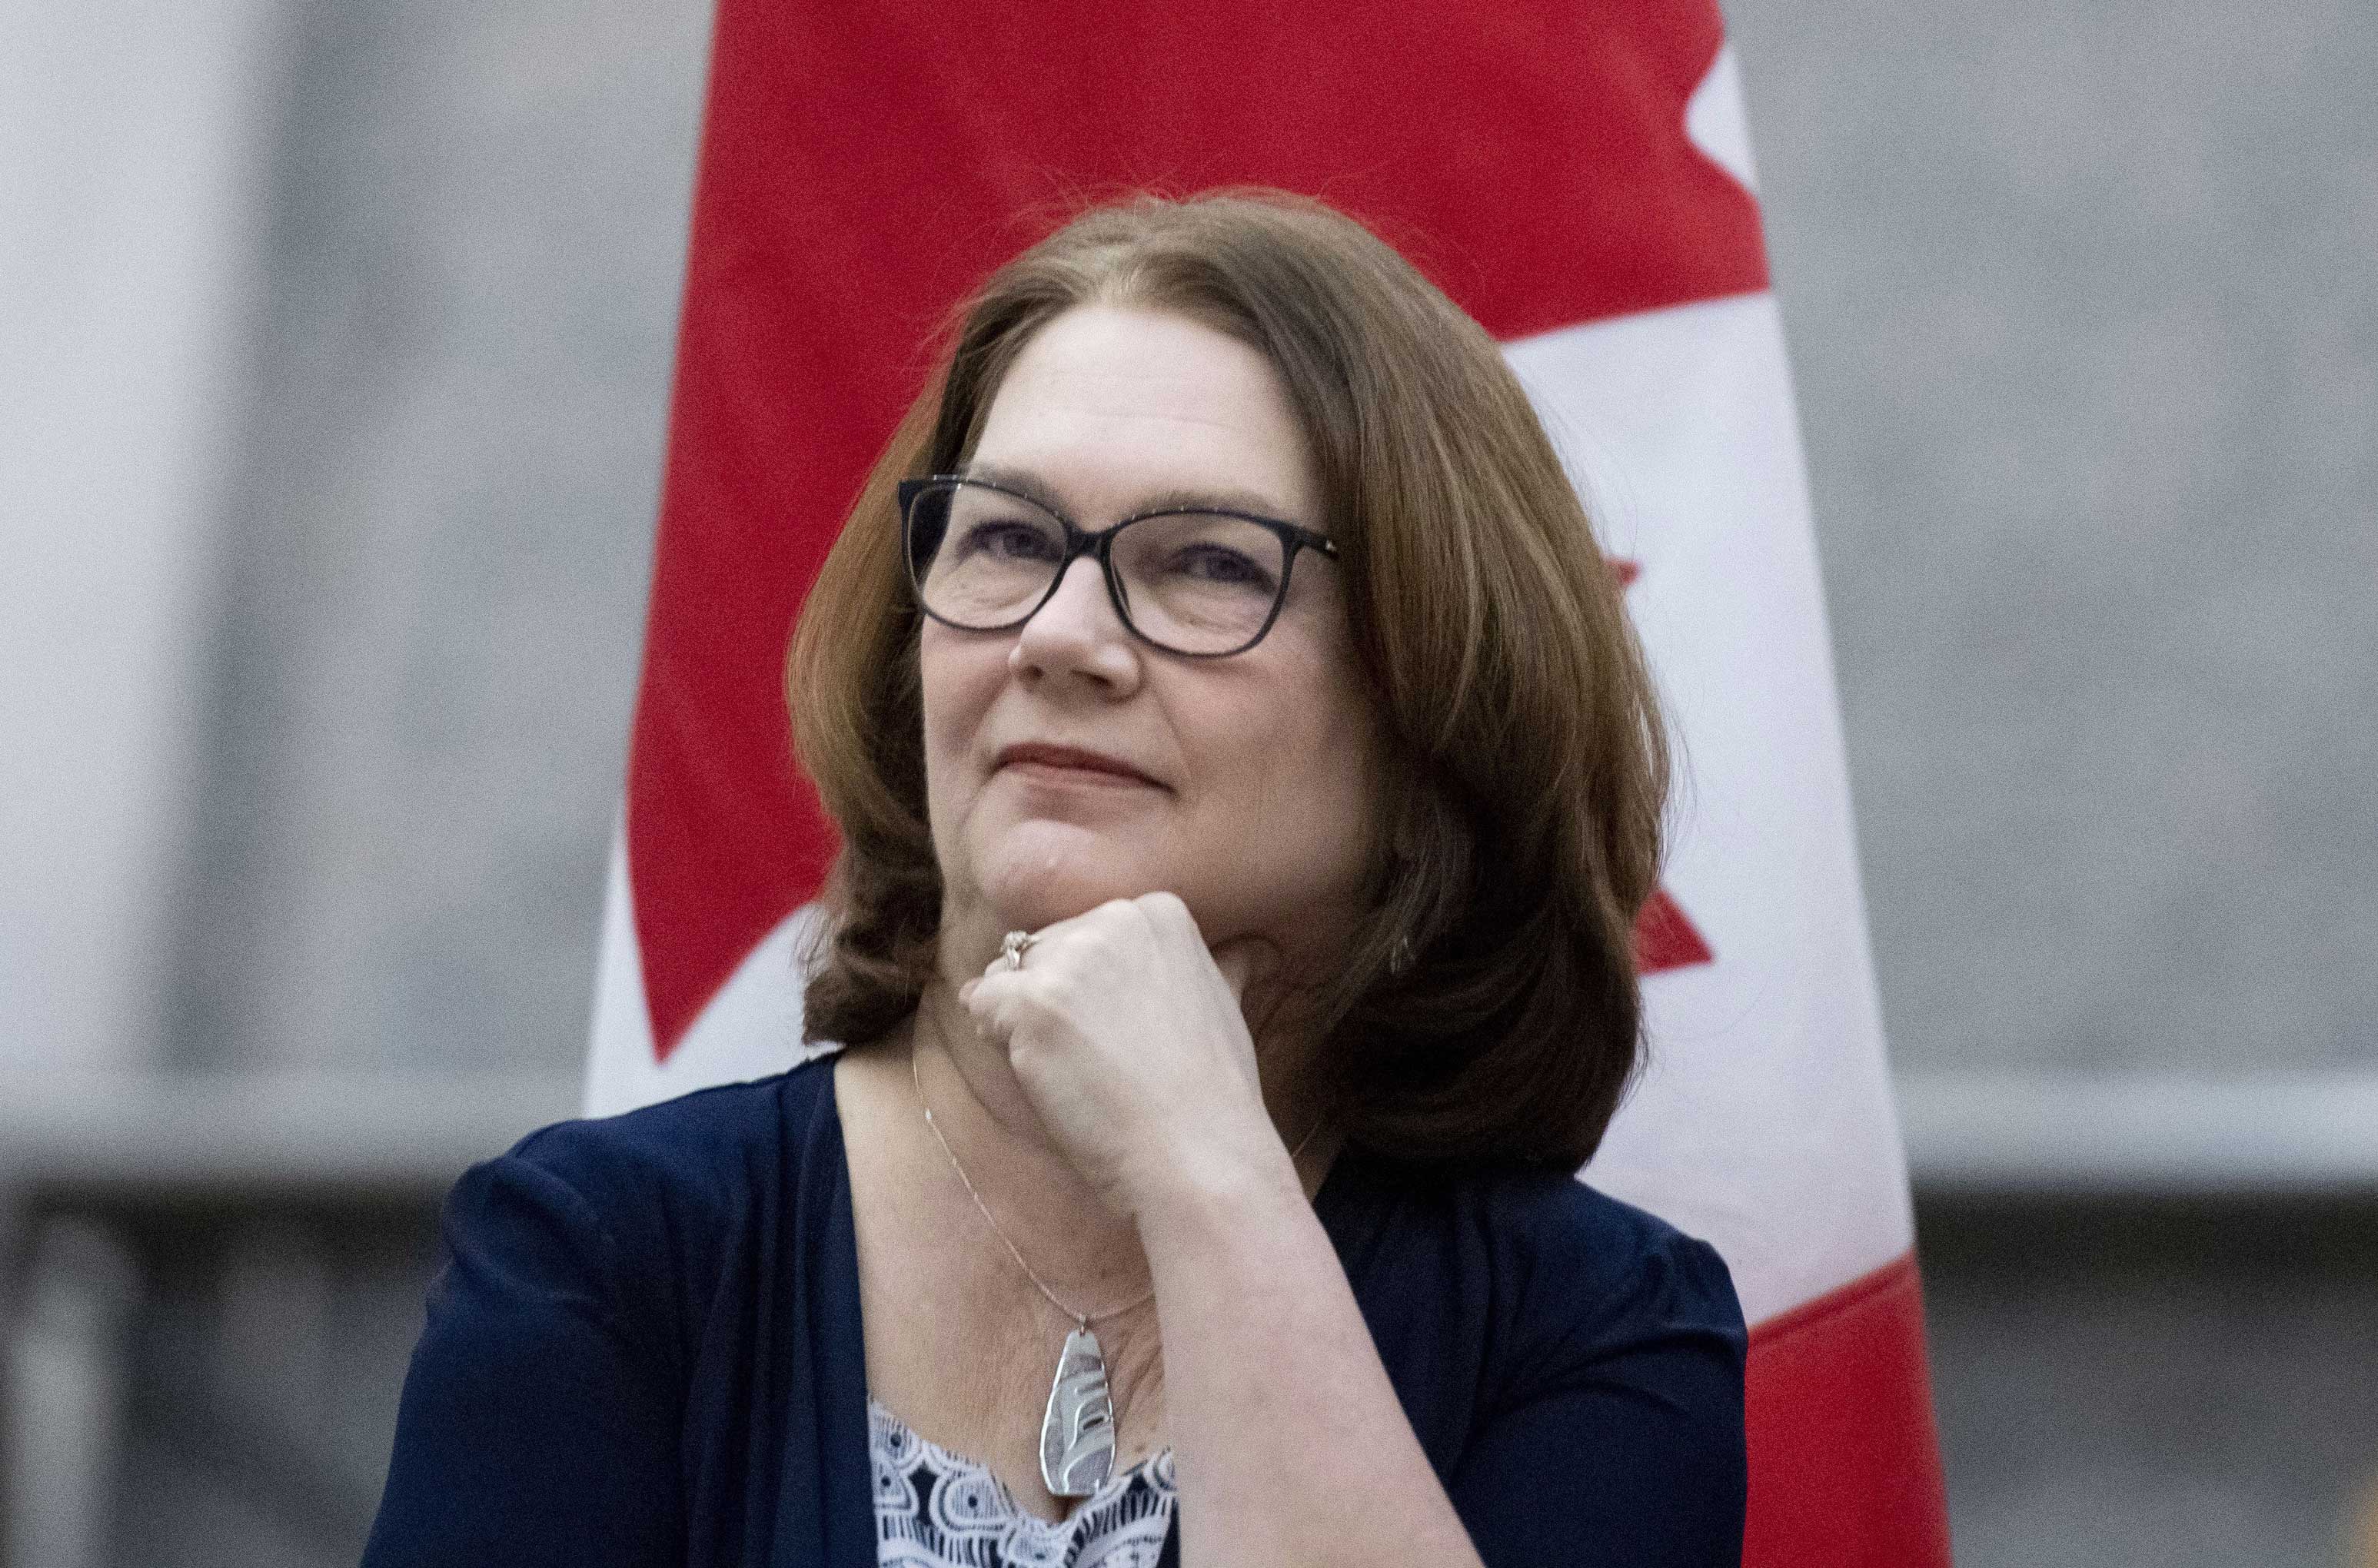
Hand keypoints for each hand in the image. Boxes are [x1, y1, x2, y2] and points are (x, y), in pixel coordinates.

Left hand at [958, 892, 1289, 1215]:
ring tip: (1076, 1069)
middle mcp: (1116, 920)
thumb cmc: (1212, 1093)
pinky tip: (1041, 1072)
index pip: (1084, 933)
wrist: (1201, 1156)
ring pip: (1007, 974)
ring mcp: (1072, 959)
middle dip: (1054, 1000)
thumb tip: (1248, 951)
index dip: (1090, 989)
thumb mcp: (1227, 1003)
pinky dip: (995, 1037)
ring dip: (1024, 1021)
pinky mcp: (1034, 1003)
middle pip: (1042, 950)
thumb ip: (1216, 965)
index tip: (1128, 1034)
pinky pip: (980, 1002)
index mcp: (1158, 912)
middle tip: (1102, 1059)